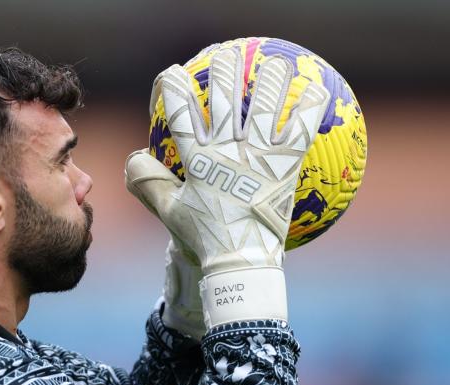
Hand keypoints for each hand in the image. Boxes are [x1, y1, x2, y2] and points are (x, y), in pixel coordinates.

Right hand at [126, 47, 328, 326]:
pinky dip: (308, 108)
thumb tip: (133, 159)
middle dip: (223, 72)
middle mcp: (227, 152)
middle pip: (223, 100)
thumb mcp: (170, 213)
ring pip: (262, 106)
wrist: (241, 262)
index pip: (179, 115)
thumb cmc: (205, 240)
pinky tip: (316, 90)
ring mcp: (257, 157)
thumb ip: (148, 184)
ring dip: (268, 81)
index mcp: (197, 161)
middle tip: (228, 57)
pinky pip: (300, 131)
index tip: (172, 75)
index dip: (173, 89)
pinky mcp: (284, 167)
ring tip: (275, 64)